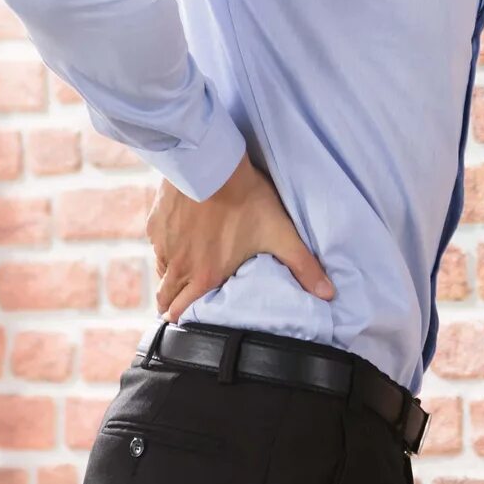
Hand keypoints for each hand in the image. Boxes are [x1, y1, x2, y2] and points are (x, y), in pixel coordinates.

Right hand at [149, 156, 332, 322]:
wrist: (212, 164)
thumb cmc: (246, 199)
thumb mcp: (280, 234)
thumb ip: (303, 266)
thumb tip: (328, 294)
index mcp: (204, 276)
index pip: (180, 314)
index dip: (184, 319)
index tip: (191, 319)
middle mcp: (178, 266)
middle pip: (164, 299)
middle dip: (172, 304)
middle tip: (184, 302)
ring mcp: (163, 245)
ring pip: (161, 272)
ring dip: (171, 276)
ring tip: (186, 270)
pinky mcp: (155, 224)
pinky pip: (157, 245)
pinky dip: (166, 247)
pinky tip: (180, 238)